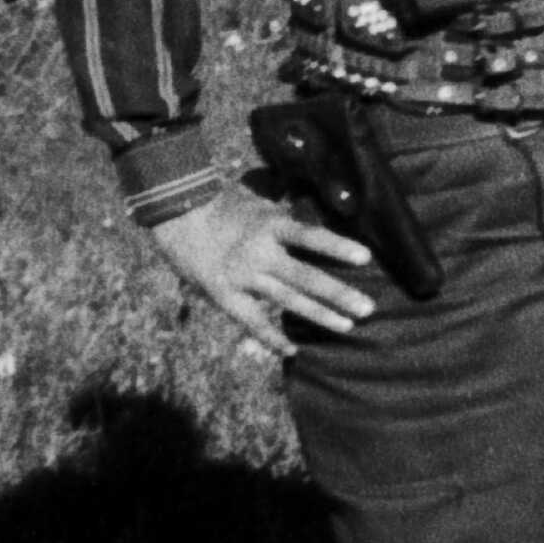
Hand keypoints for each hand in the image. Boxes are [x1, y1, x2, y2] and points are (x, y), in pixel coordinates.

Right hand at [147, 184, 378, 357]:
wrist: (175, 215)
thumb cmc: (222, 202)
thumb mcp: (257, 198)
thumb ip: (286, 206)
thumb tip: (320, 192)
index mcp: (269, 224)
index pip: (310, 236)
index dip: (336, 246)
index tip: (366, 257)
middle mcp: (259, 253)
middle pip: (306, 277)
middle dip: (339, 294)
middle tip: (368, 308)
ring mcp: (243, 277)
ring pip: (288, 301)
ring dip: (320, 315)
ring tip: (348, 326)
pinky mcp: (225, 296)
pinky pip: (253, 322)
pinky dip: (272, 337)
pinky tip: (293, 350)